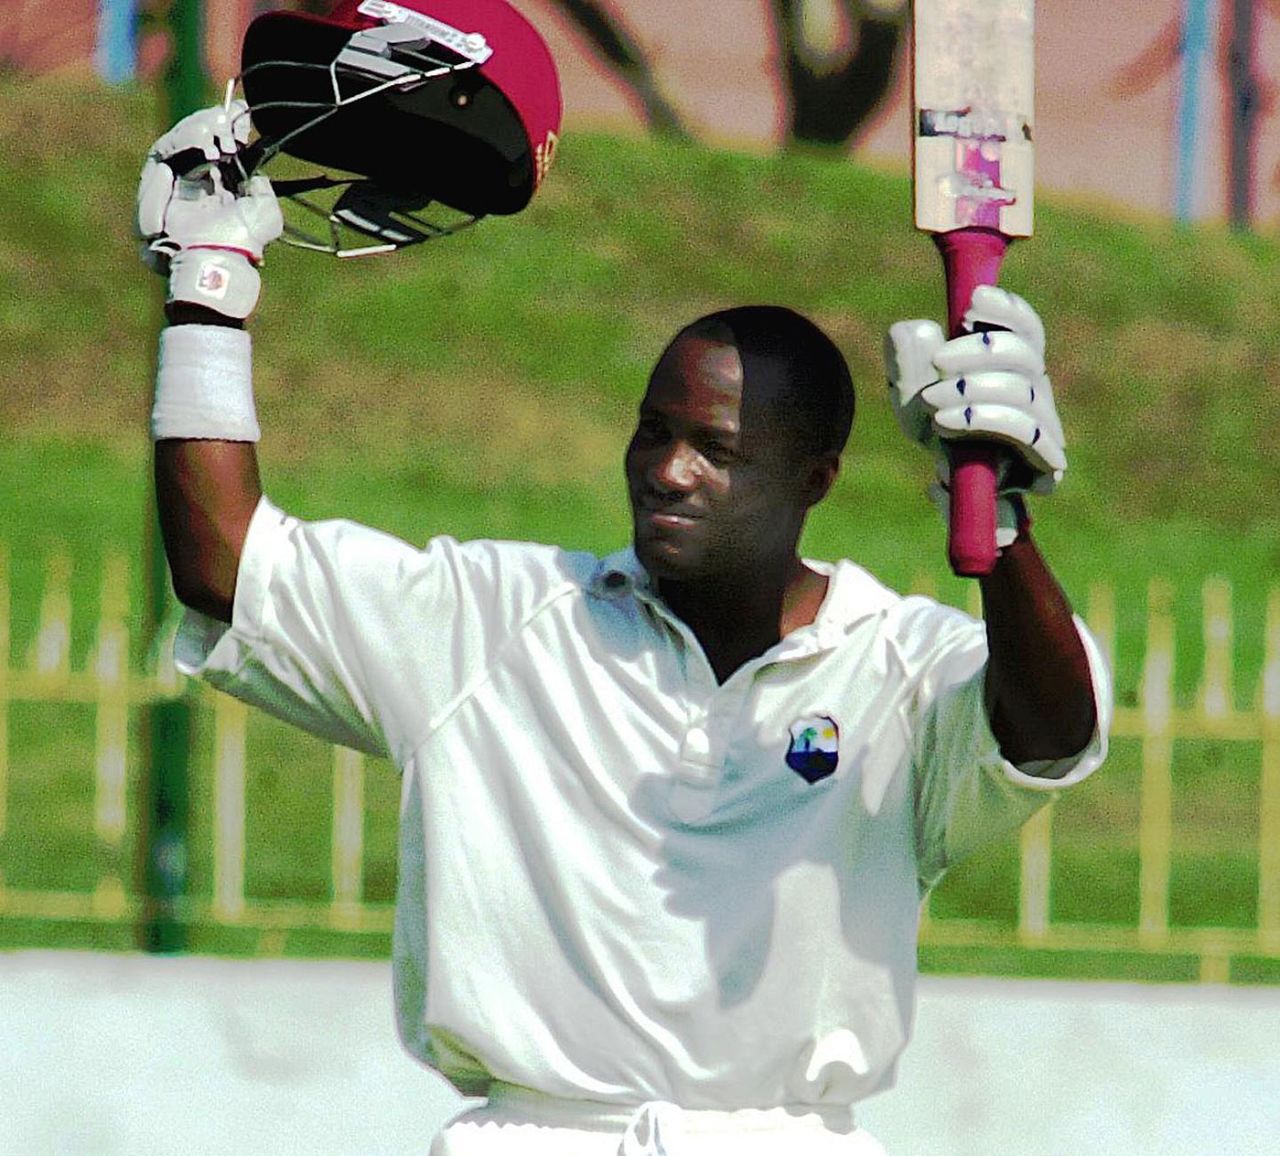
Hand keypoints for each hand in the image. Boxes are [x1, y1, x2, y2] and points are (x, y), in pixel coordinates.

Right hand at [137, 100, 282, 318]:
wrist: (218, 259)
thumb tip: (256, 170)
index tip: (239, 113)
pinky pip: (164, 153)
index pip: (219, 145)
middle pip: (196, 136)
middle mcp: (198, 182)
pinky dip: (184, 143)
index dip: (228, 126)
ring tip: (217, 136)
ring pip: (178, 140)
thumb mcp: (265, 211)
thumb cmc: (243, 241)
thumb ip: (261, 186)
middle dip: (211, 124)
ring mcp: (177, 182)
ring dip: (198, 130)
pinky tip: (206, 149)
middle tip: (227, 120)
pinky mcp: (159, 185)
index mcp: (223, 186)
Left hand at [885, 286, 1065, 497]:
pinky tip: (946, 424)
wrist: (949, 490)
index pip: (1026, 329)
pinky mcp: (1046, 461)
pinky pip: (1026, 430)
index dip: (1006, 309)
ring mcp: (1045, 426)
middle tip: (938, 362)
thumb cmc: (937, 433)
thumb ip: (908, 358)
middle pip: (1024, 354)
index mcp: (1014, 367)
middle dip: (978, 352)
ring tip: (932, 402)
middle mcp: (1036, 391)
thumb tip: (919, 330)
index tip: (971, 303)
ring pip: (1022, 391)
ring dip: (973, 390)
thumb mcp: (911, 393)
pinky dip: (984, 420)